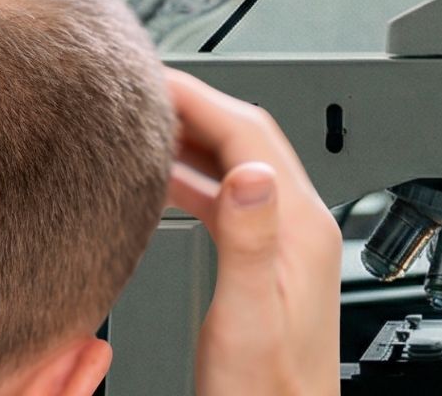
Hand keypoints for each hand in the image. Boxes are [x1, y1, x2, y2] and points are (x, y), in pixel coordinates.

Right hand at [164, 68, 341, 395]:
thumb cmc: (267, 390)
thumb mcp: (249, 316)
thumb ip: (250, 241)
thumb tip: (250, 172)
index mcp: (301, 227)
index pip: (249, 133)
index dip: (200, 97)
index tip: (154, 78)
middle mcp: (301, 224)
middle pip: (246, 137)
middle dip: (194, 106)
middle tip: (140, 91)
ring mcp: (287, 239)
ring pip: (238, 163)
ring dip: (194, 138)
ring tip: (144, 124)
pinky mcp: (269, 258)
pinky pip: (231, 197)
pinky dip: (196, 177)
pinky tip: (165, 180)